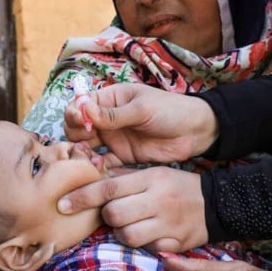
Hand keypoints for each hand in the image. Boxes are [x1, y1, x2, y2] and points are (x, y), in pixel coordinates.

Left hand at [59, 166, 207, 252]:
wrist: (217, 203)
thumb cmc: (176, 186)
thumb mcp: (153, 173)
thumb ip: (123, 178)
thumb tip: (89, 176)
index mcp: (150, 178)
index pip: (108, 188)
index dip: (82, 197)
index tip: (61, 204)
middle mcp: (158, 200)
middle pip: (114, 214)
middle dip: (107, 217)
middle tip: (113, 215)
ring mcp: (168, 223)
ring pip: (127, 236)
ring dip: (121, 233)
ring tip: (129, 226)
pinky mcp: (176, 243)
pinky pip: (147, 250)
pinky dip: (142, 245)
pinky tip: (147, 236)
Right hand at [64, 83, 217, 163]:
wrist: (195, 131)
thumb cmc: (170, 110)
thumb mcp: (141, 109)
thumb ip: (113, 115)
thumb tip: (84, 110)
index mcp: (110, 99)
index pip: (81, 105)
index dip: (76, 114)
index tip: (81, 122)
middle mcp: (107, 119)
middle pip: (78, 127)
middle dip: (76, 135)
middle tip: (86, 142)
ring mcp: (114, 138)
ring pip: (87, 147)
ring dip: (84, 153)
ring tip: (89, 158)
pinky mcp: (123, 156)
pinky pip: (104, 164)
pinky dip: (97, 168)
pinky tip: (99, 171)